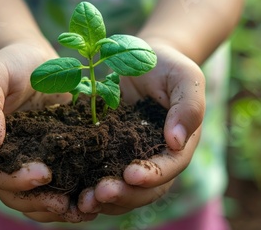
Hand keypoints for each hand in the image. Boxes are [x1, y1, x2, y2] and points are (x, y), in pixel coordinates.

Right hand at [0, 43, 96, 221]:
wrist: (34, 59)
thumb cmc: (11, 63)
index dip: (15, 180)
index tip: (44, 174)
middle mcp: (5, 158)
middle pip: (13, 194)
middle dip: (38, 203)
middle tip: (66, 204)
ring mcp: (28, 161)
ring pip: (35, 198)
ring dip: (56, 210)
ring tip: (83, 211)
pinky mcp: (52, 158)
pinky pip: (58, 185)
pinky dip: (71, 196)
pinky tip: (92, 198)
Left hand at [77, 42, 205, 214]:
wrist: (142, 59)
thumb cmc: (167, 66)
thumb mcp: (184, 78)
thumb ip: (188, 107)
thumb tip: (176, 141)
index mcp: (179, 144)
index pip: (170, 167)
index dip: (153, 175)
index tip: (131, 175)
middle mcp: (156, 158)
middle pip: (145, 188)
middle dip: (124, 194)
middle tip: (100, 193)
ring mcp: (132, 158)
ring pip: (123, 190)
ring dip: (105, 199)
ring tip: (83, 201)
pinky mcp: (109, 153)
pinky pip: (100, 175)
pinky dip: (88, 186)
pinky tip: (72, 191)